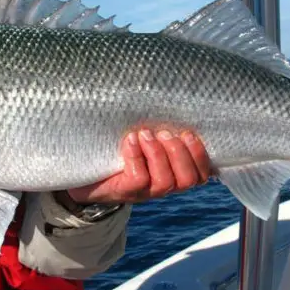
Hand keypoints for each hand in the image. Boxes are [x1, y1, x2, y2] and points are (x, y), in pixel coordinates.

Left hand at [67, 129, 211, 204]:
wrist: (87, 172)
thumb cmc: (121, 149)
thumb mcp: (146, 138)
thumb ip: (162, 127)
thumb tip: (173, 97)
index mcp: (176, 173)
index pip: (202, 173)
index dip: (200, 154)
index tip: (187, 132)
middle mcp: (164, 186)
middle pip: (188, 179)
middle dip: (179, 152)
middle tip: (163, 132)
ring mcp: (146, 192)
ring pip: (165, 181)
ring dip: (158, 153)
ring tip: (145, 134)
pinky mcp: (126, 192)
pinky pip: (139, 179)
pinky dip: (136, 156)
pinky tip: (129, 140)